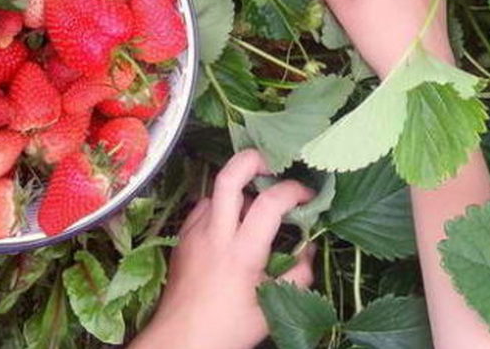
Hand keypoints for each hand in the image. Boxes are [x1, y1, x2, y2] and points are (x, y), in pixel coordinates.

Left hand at [131, 150, 315, 348]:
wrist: (180, 341)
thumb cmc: (228, 328)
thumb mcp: (271, 307)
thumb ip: (297, 274)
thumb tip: (309, 248)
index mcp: (241, 251)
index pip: (270, 202)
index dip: (295, 190)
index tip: (310, 196)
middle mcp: (215, 234)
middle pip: (229, 176)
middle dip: (254, 159)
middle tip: (274, 165)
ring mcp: (193, 234)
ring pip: (214, 192)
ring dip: (238, 189)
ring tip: (256, 204)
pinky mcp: (181, 240)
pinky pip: (202, 209)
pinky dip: (219, 208)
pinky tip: (230, 225)